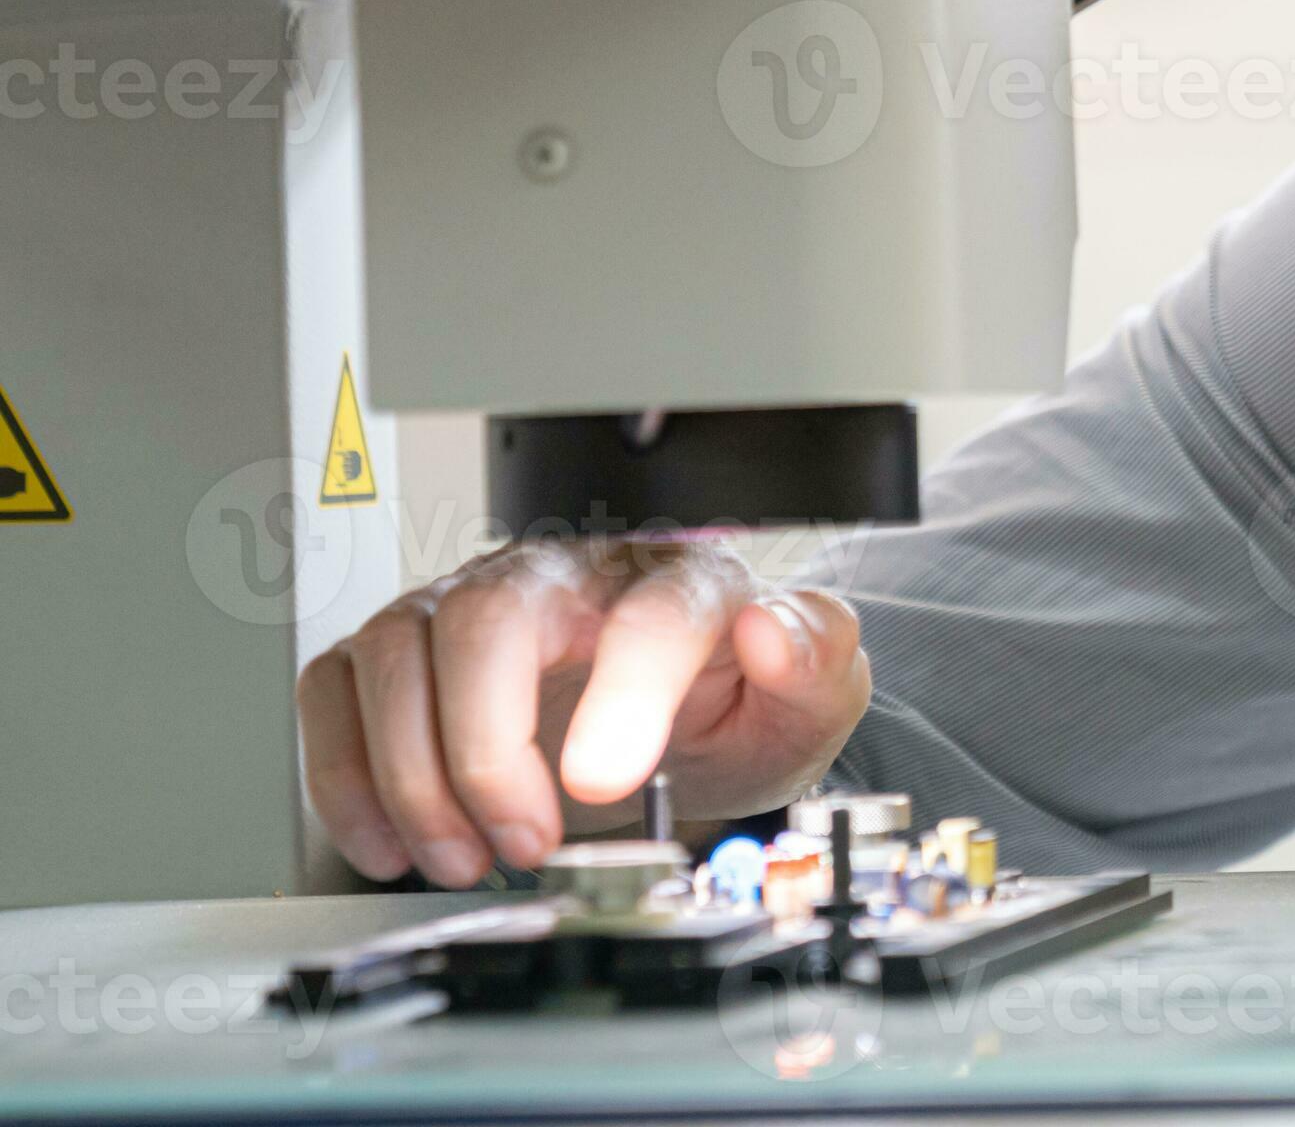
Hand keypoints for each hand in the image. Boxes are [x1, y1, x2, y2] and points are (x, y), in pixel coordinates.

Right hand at [296, 538, 869, 887]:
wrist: (699, 713)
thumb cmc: (742, 696)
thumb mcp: (811, 692)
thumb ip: (817, 653)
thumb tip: (774, 627)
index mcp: (678, 580)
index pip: (647, 612)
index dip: (625, 695)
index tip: (606, 781)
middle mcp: (565, 575)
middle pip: (486, 618)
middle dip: (487, 749)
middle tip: (527, 841)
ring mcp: (475, 603)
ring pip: (395, 650)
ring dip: (412, 775)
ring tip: (467, 858)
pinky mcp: (412, 650)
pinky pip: (338, 687)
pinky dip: (345, 773)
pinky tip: (393, 841)